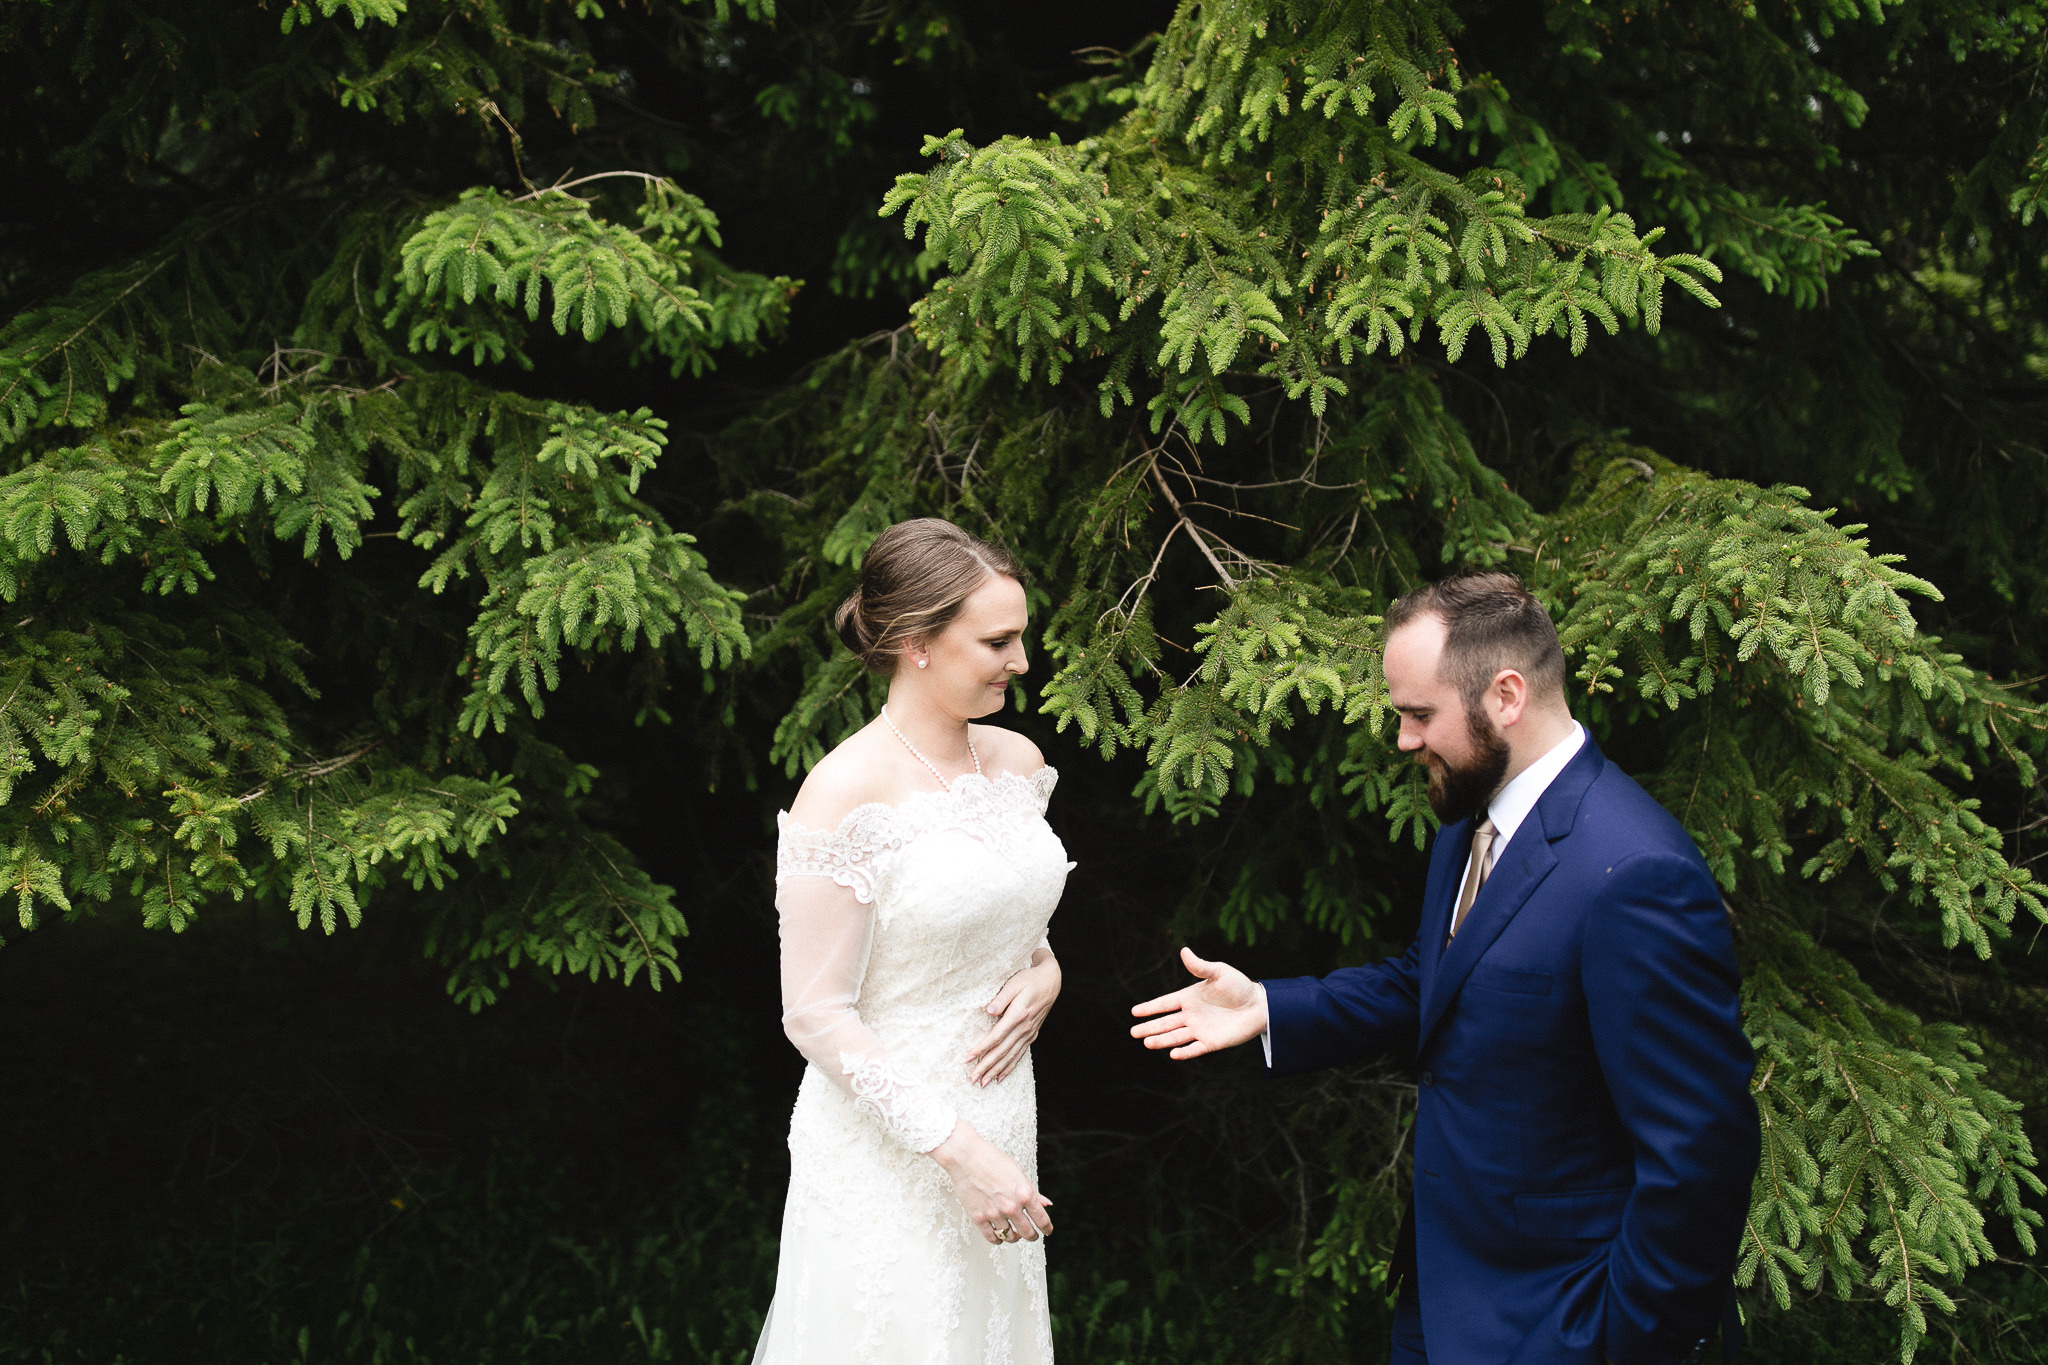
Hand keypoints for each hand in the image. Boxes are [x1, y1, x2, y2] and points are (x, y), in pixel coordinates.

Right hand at [930, 1121, 1053, 1244]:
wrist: (966, 1157)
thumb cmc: (993, 1160)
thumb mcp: (1018, 1173)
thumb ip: (1033, 1192)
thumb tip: (1046, 1204)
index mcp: (1025, 1194)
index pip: (1042, 1220)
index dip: (1047, 1228)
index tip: (1047, 1231)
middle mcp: (1012, 1207)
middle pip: (1028, 1233)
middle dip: (1033, 1236)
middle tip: (1032, 1235)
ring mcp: (994, 1214)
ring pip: (1010, 1237)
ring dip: (1015, 1237)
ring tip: (1015, 1233)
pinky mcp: (978, 1218)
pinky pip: (992, 1238)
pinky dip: (998, 1239)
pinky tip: (999, 1234)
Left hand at [967, 954, 1060, 1086]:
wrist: (1050, 981)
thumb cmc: (1029, 979)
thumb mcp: (1014, 983)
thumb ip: (1001, 998)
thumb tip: (989, 1011)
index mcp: (1018, 1014)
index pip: (997, 1036)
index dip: (982, 1048)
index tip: (969, 1058)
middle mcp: (1025, 1027)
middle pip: (1002, 1051)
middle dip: (986, 1066)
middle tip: (972, 1079)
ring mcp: (1029, 1033)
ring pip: (1011, 1056)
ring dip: (996, 1071)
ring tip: (983, 1083)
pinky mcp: (1032, 1035)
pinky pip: (1019, 1054)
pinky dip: (1010, 1067)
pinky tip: (1000, 1077)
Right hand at [1129, 946, 1267, 1059]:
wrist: (1260, 1005)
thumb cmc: (1239, 986)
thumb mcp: (1219, 972)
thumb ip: (1200, 966)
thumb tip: (1183, 950)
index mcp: (1190, 997)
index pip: (1165, 1003)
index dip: (1150, 1007)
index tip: (1134, 1011)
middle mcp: (1192, 1015)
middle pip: (1166, 1023)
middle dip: (1149, 1027)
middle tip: (1133, 1032)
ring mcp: (1201, 1029)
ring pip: (1176, 1037)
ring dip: (1161, 1040)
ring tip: (1146, 1042)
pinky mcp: (1212, 1042)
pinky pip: (1195, 1049)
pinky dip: (1184, 1052)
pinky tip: (1172, 1054)